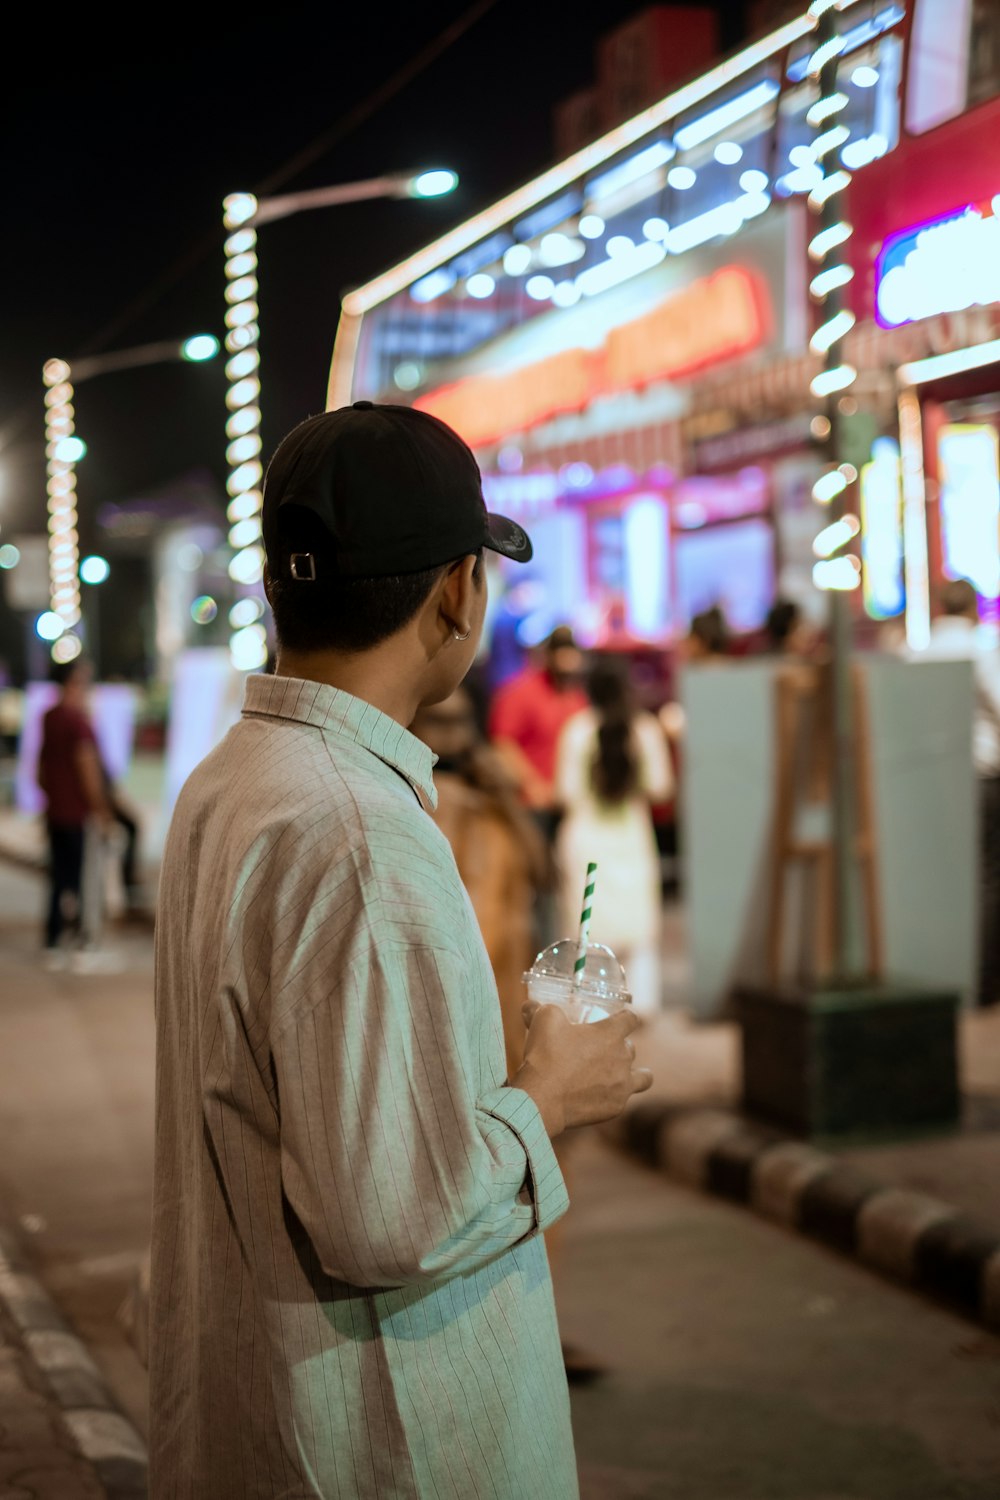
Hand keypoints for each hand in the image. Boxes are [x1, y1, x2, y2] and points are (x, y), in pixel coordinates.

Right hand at [512, 1003, 651, 1136]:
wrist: (542, 1098)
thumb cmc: (545, 1055)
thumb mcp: (542, 1020)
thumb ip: (540, 1008)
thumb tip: (530, 1006)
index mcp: (610, 1033)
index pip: (631, 1018)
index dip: (625, 1017)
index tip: (617, 1020)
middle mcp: (623, 1057)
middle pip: (631, 1047)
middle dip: (619, 1047)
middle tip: (599, 1051)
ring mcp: (623, 1084)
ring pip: (643, 1077)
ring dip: (633, 1073)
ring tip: (619, 1075)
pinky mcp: (616, 1107)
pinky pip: (624, 1099)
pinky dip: (615, 1096)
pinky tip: (601, 1096)